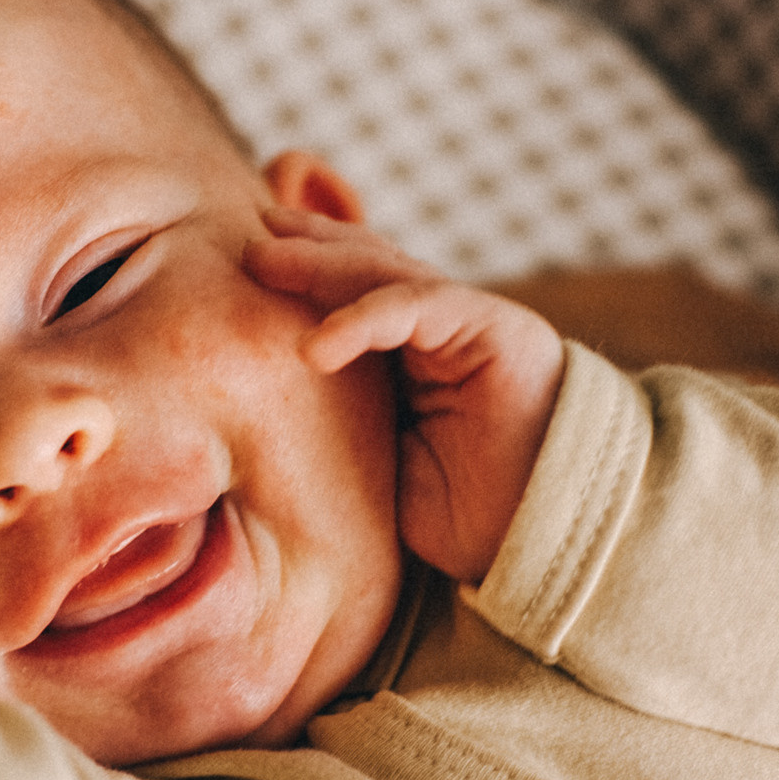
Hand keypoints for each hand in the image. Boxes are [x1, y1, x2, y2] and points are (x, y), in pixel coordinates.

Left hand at [244, 206, 564, 585]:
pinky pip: (419, 306)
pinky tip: (316, 344)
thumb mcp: (375, 464)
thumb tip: (252, 416)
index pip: (349, 297)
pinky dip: (365, 319)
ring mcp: (470, 322)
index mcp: (412, 356)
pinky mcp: (496, 328)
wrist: (542, 541)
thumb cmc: (465, 519)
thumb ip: (335, 424)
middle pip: (364, 268)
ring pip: (385, 272)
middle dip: (303, 249)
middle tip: (245, 238)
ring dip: (321, 263)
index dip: (297, 278)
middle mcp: (441, 329)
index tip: (236, 273)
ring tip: (262, 260)